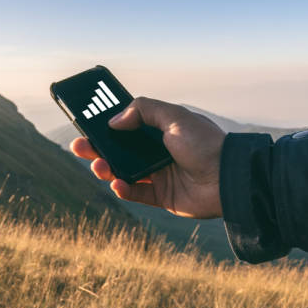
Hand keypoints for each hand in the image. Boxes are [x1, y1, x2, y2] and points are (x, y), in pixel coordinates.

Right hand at [70, 97, 225, 218]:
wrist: (228, 177)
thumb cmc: (205, 143)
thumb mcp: (175, 116)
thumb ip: (143, 110)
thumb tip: (114, 121)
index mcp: (158, 132)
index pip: (125, 128)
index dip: (105, 127)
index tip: (86, 124)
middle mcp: (155, 152)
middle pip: (118, 151)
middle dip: (96, 149)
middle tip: (79, 146)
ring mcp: (158, 175)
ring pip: (122, 172)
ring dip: (106, 168)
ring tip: (99, 166)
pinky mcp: (161, 196)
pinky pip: (136, 193)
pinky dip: (123, 189)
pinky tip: (117, 183)